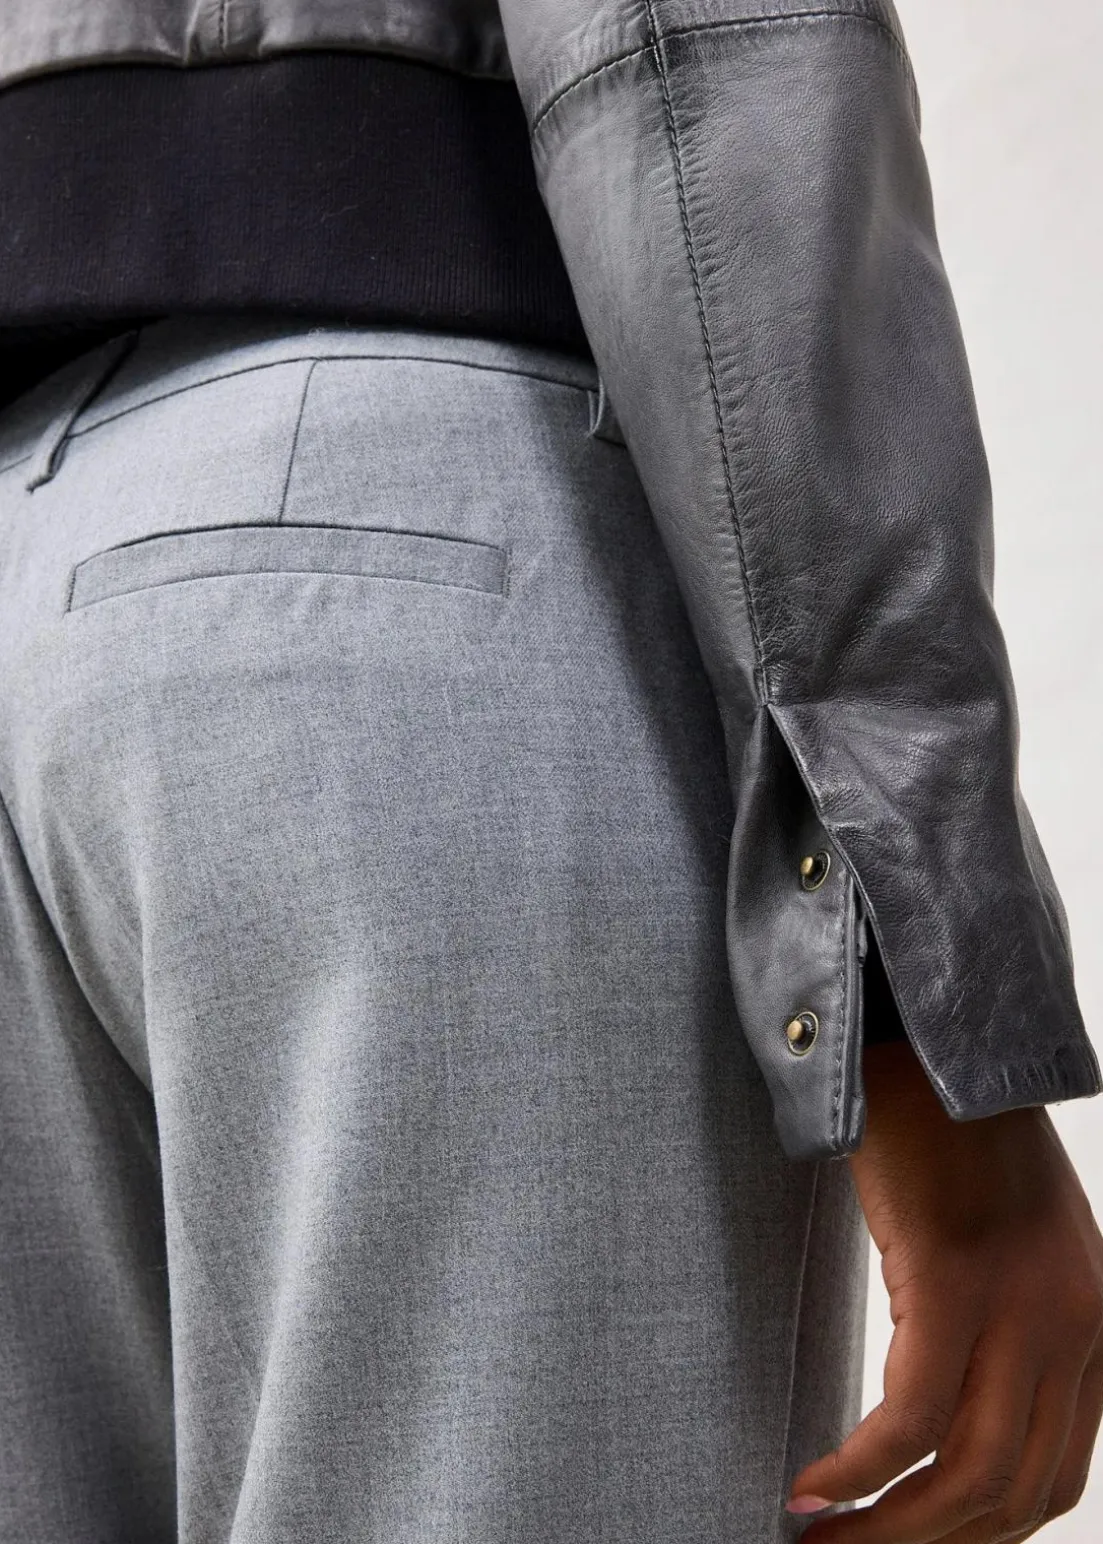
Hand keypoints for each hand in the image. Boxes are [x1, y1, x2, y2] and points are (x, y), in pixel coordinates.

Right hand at [785, 1035, 1102, 1541]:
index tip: (895, 1543)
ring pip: (965, 1477)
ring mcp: (1024, 1307)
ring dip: (884, 1532)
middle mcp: (1079, 1327)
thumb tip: (937, 1429)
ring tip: (815, 1540)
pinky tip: (808, 1486)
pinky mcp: (957, 1281)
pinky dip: (856, 1470)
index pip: (1050, 1479)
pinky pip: (909, 1419)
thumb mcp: (1003, 1250)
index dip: (971, 1536)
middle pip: (1011, 1494)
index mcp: (1095, 1328)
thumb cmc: (945, 1142)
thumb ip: (1002, 1333)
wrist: (924, 1043)